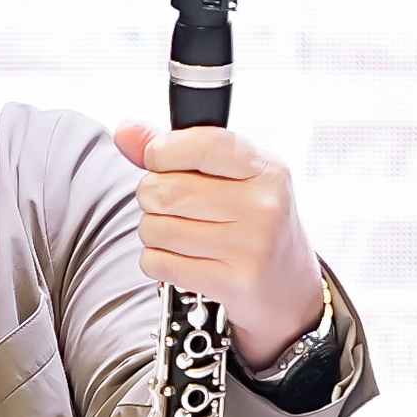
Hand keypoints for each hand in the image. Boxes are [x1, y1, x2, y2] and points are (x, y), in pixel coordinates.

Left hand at [113, 123, 324, 369]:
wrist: (289, 285)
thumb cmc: (257, 224)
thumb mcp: (234, 177)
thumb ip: (179, 149)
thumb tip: (128, 131)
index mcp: (266, 171)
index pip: (202, 145)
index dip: (164, 150)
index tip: (158, 159)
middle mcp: (263, 207)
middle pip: (165, 190)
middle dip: (152, 196)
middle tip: (172, 205)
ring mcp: (249, 247)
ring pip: (156, 228)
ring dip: (154, 231)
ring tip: (181, 233)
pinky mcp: (232, 282)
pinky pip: (159, 263)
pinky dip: (158, 260)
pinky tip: (184, 257)